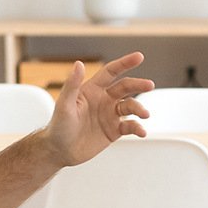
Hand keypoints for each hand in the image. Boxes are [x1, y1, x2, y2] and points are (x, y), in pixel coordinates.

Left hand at [43, 52, 153, 166]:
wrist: (59, 151)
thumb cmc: (58, 126)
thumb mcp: (64, 105)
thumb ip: (72, 85)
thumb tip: (79, 64)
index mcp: (92, 89)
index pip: (111, 72)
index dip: (125, 63)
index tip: (139, 57)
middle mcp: (103, 100)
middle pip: (126, 87)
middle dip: (139, 85)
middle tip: (149, 85)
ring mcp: (110, 115)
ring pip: (130, 106)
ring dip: (139, 109)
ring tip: (145, 114)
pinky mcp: (114, 131)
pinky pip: (130, 126)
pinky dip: (138, 128)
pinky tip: (141, 131)